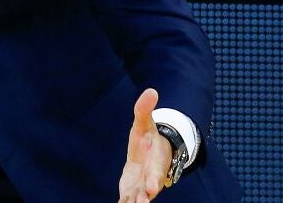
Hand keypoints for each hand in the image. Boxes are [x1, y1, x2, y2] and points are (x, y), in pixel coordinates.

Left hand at [118, 88, 173, 202]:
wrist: (149, 153)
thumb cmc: (148, 138)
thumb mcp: (144, 123)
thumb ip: (145, 109)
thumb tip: (151, 90)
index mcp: (156, 162)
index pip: (156, 172)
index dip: (154, 180)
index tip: (152, 188)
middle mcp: (150, 177)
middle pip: (148, 190)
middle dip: (145, 197)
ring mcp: (140, 186)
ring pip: (138, 198)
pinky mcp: (130, 190)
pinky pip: (127, 199)